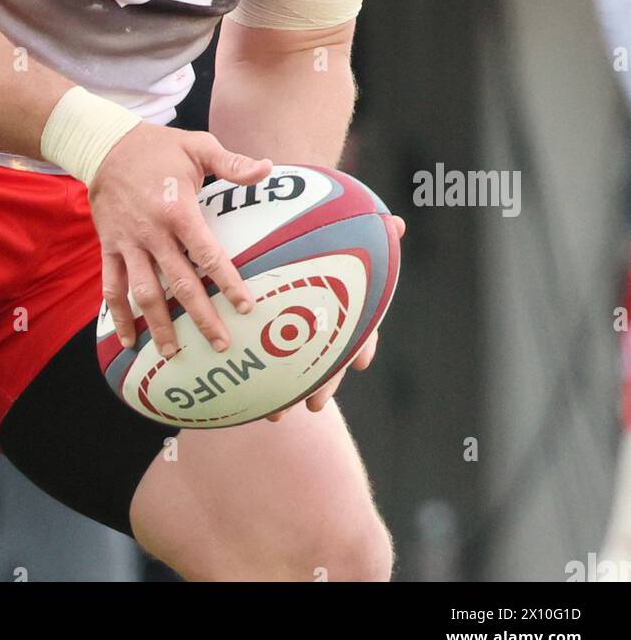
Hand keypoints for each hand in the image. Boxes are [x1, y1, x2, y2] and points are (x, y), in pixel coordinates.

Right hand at [89, 124, 271, 358]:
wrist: (105, 146)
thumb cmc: (158, 147)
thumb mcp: (197, 146)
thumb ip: (232, 164)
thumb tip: (269, 168)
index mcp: (178, 209)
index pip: (207, 253)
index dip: (228, 282)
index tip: (246, 307)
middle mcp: (152, 232)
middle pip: (178, 282)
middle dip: (200, 316)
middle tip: (220, 345)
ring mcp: (128, 243)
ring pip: (143, 292)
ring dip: (158, 325)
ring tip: (174, 354)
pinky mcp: (109, 247)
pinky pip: (111, 286)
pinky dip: (118, 315)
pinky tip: (128, 341)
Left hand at [265, 214, 405, 421]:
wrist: (268, 236)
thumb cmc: (309, 230)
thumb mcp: (331, 228)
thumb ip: (364, 230)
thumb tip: (400, 223)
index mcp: (340, 301)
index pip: (359, 328)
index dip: (362, 346)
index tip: (359, 362)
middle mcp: (320, 322)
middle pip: (327, 359)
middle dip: (323, 383)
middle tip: (314, 403)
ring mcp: (291, 329)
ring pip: (293, 369)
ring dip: (286, 393)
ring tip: (275, 415)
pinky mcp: (259, 332)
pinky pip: (258, 360)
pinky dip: (253, 381)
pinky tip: (240, 399)